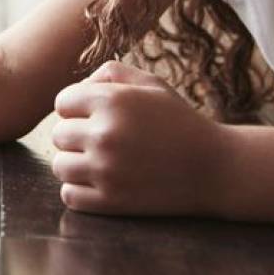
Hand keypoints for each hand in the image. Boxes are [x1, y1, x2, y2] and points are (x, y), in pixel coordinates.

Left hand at [50, 60, 229, 215]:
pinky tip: (101, 182)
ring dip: (75, 164)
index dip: (77, 109)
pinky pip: (69, 195)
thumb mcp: (151, 84)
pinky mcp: (111, 201)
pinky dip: (79, 190)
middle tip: (103, 141)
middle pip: (58, 135)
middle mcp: (104, 134)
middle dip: (76, 136)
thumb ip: (111, 73)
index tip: (97, 117)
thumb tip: (79, 87)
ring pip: (60, 165)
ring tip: (100, 162)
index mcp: (111, 101)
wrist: (215, 168)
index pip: (62, 103)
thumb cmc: (179, 121)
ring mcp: (106, 170)